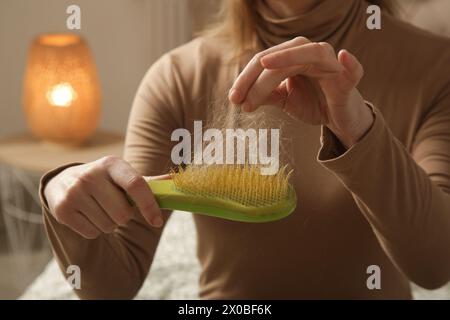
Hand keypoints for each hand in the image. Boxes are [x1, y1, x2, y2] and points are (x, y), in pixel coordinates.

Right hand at [44, 156, 162, 238]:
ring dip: (110, 224)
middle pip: (123, 214)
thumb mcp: (123, 175)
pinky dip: (95, 230)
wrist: (63, 182)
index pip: (136, 185)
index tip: (156, 221)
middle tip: (116, 207)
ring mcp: (74, 192)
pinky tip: (88, 215)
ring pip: (108, 226)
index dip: (149, 205)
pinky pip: (92, 233)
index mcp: (112, 164)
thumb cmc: (105, 181)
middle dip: (124, 217)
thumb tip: (176, 179)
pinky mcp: (62, 209)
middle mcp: (91, 175)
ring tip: (100, 209)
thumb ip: (149, 181)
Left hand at [228, 37, 373, 148]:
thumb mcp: (284, 99)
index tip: (233, 99)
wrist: (339, 119)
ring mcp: (331, 65)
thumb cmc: (312, 103)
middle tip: (240, 100)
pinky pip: (352, 70)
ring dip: (286, 59)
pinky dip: (349, 63)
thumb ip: (266, 94)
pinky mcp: (348, 81)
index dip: (246, 79)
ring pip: (309, 55)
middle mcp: (311, 54)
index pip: (265, 62)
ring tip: (266, 65)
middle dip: (256, 77)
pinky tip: (343, 56)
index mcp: (293, 58)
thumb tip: (240, 97)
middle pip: (280, 57)